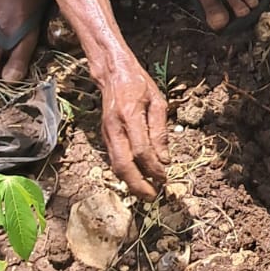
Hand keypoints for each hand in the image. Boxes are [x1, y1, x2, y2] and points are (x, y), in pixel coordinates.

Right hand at [98, 63, 168, 198]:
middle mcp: (115, 128)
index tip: (165, 178)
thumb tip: (164, 159)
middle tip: (153, 196)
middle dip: (137, 185)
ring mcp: (106, 133)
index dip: (153, 168)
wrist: (112, 73)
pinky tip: (137, 178)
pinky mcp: (104, 136)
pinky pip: (113, 159)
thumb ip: (160, 131)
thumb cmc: (138, 84)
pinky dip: (125, 172)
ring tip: (147, 192)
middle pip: (122, 165)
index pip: (142, 150)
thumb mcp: (157, 102)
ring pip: (115, 165)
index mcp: (130, 116)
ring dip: (130, 182)